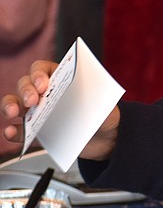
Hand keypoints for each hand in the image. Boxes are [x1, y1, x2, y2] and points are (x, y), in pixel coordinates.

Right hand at [1, 60, 119, 160]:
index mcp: (62, 79)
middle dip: (25, 90)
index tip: (43, 84)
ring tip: (13, 112)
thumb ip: (93, 97)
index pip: (41, 69)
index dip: (38, 74)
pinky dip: (13, 132)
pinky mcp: (38, 133)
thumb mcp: (104, 101)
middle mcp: (46, 94)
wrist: (107, 138)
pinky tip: (11, 132)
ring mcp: (39, 113)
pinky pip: (20, 132)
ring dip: (10, 106)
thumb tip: (84, 97)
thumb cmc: (104, 113)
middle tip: (32, 100)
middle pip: (25, 85)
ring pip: (16, 105)